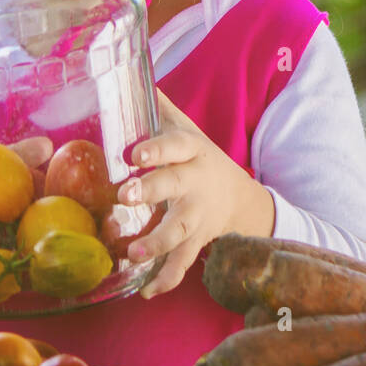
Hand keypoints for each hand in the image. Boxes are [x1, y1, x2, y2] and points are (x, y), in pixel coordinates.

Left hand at [118, 88, 274, 298]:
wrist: (239, 197)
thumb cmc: (198, 158)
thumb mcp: (184, 130)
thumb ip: (158, 108)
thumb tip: (131, 74)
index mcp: (191, 152)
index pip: (176, 146)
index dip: (156, 149)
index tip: (133, 154)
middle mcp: (196, 183)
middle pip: (175, 186)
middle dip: (152, 191)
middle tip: (126, 196)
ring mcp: (199, 215)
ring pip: (180, 230)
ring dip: (157, 243)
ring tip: (133, 253)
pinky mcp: (198, 240)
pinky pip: (184, 262)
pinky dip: (166, 279)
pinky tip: (146, 291)